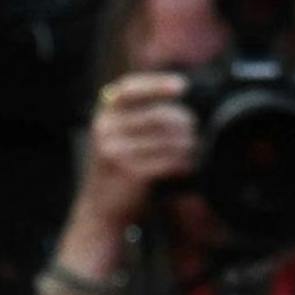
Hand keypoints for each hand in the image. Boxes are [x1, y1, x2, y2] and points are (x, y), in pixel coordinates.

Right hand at [75, 72, 193, 244]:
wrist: (100, 210)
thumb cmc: (118, 169)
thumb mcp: (118, 136)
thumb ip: (140, 116)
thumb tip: (184, 103)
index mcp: (103, 115)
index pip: (131, 89)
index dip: (157, 85)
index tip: (182, 86)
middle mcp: (105, 129)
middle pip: (158, 116)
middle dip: (184, 123)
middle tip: (195, 133)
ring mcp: (115, 150)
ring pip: (168, 139)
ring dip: (188, 145)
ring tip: (193, 151)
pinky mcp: (129, 172)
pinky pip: (169, 161)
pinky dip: (184, 163)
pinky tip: (188, 166)